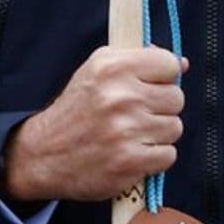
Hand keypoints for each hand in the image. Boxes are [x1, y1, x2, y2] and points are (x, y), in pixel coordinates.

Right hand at [2, 47, 186, 202]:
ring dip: (157, 134)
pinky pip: (168, 155)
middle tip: (134, 115)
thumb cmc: (77, 110)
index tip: (149, 86)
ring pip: (175, 128)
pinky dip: (154, 158)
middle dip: (160, 108)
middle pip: (176, 98)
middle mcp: (120, 97)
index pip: (169, 64)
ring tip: (131, 135)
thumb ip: (140, 61)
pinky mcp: (129, 162)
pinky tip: (132, 153)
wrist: (42, 155)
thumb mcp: (98, 70)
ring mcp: (126, 131)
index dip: (163, 77)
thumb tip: (182, 64)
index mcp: (113, 67)